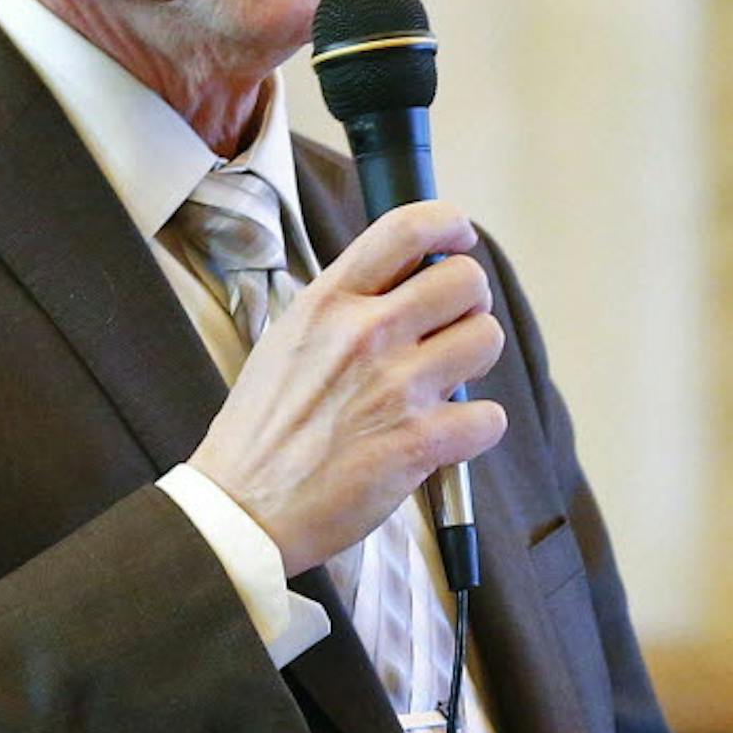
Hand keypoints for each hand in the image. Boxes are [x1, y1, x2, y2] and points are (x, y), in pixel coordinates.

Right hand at [190, 200, 506, 575]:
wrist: (243, 508)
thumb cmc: (263, 429)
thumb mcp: (288, 340)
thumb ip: (344, 308)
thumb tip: (405, 283)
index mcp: (328, 302)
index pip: (405, 228)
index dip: (448, 225)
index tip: (459, 240)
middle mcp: (366, 334)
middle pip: (465, 281)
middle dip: (469, 304)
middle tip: (450, 329)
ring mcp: (396, 387)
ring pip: (486, 339)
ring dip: (475, 360)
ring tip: (445, 381)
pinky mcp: (419, 442)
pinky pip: (489, 416)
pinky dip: (476, 428)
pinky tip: (445, 436)